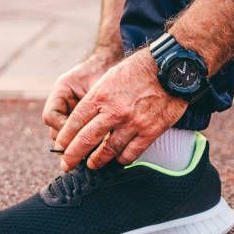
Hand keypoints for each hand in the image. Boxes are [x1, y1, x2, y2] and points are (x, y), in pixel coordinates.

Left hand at [55, 48, 187, 170]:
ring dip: (97, 161)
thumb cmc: (140, 70)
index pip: (75, 122)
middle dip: (72, 156)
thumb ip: (96, 99)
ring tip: (92, 164)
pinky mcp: (150, 131)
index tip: (61, 147)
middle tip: (66, 165)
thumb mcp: (110, 77)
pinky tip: (118, 158)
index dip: (65, 138)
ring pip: (108, 151)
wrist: (172, 68)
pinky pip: (131, 153)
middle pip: (86, 140)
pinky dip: (122, 159)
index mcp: (100, 96)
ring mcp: (133, 123)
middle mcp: (114, 112)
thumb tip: (82, 120)